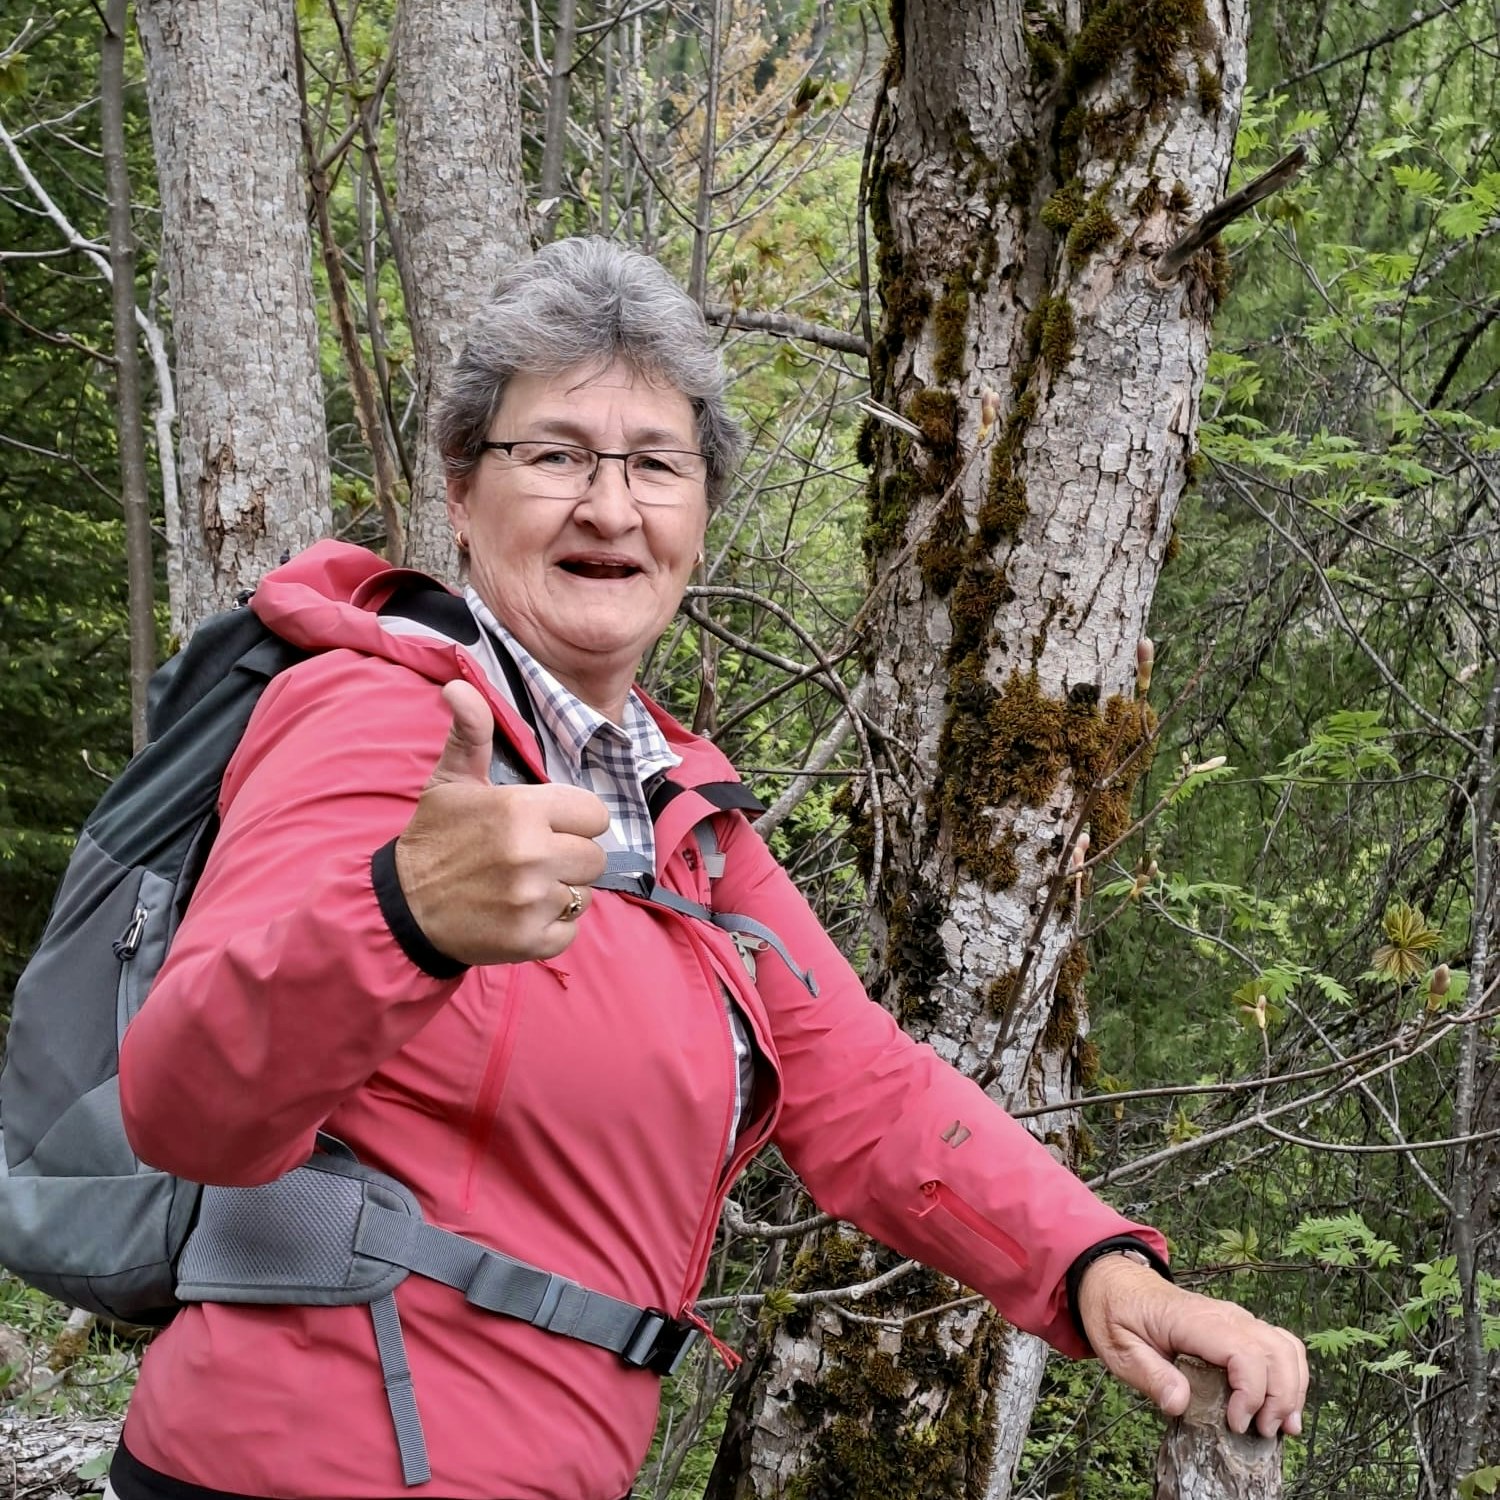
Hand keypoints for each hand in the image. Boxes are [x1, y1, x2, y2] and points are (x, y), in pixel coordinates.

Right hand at [394, 680, 608, 964]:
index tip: (547, 828)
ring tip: (522, 887)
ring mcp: (533, 900)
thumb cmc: (434, 839)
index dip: (574, 822)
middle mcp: (533, 854)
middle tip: (532, 861)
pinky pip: (570, 931)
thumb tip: (458, 686)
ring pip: (583, 894)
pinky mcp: (530, 940)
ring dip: (560, 893)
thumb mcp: (450, 782)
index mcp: (522, 810)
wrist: (402, 908)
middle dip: (569, 858)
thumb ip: (471, 733)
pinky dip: (550, 928)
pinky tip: (519, 915)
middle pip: (595, 857)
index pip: (595, 815)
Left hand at [1077, 1253, 1307, 1437]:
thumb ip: (1149, 1375)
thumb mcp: (1118, 1348)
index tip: (1236, 1423)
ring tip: (1282, 1426)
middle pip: (1275, 1351)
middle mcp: (1223, 1315)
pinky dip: (1290, 1375)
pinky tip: (1281, 1404)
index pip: (1243, 1352)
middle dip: (1281, 1397)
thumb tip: (1180, 1404)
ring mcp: (1235, 1317)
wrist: (1115, 1282)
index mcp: (1192, 1320)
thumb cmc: (1116, 1314)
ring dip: (1293, 1388)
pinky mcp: (1239, 1326)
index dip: (1252, 1393)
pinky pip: (1279, 1344)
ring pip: (1285, 1347)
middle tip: (1263, 1433)